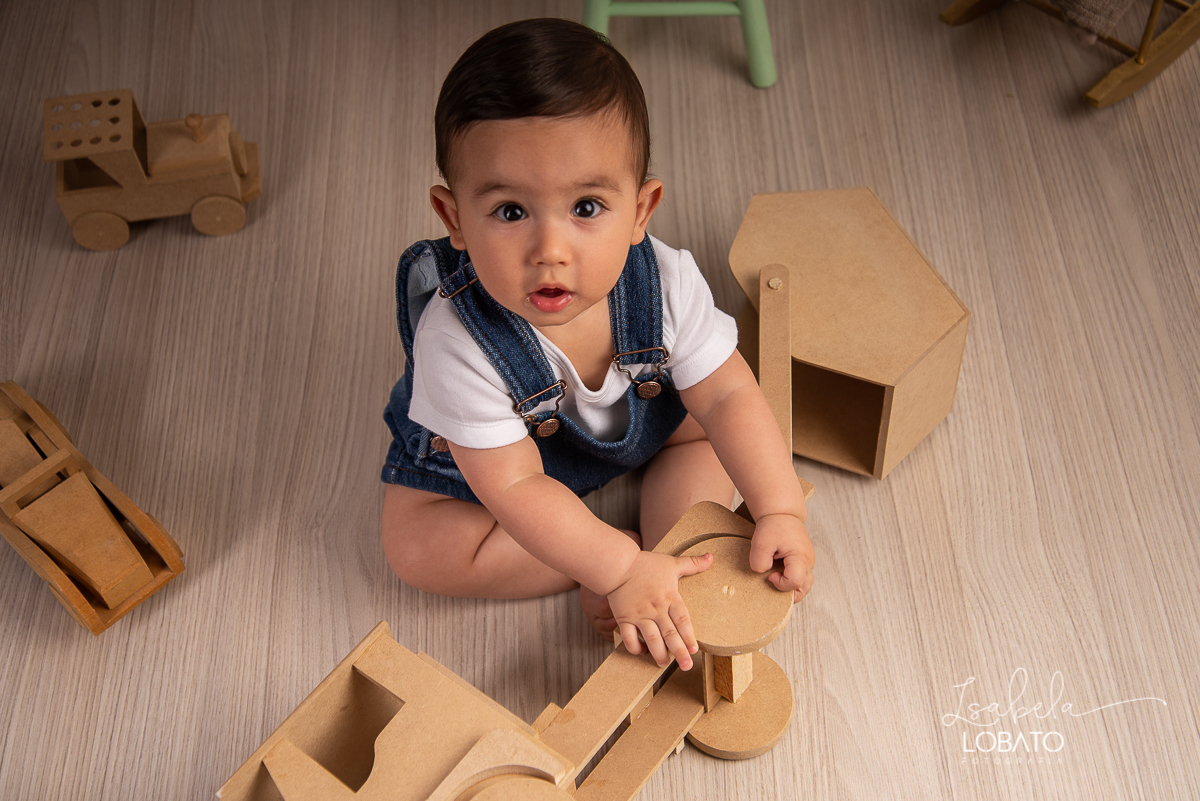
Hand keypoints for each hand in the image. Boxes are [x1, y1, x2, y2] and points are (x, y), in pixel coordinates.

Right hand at [605, 550, 712, 669]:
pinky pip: (629, 638)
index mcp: (669, 597)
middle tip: (687, 666)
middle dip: (679, 652)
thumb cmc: (645, 564)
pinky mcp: (625, 619)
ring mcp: (640, 615)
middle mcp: (656, 609)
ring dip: (659, 654)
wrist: (618, 564)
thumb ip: (692, 563)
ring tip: (664, 664)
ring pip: (651, 639)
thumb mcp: (672, 563)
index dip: (688, 636)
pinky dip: (636, 648)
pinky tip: (642, 652)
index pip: (682, 620)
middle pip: (670, 634)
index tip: (694, 650)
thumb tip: (711, 556)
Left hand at [749, 513, 814, 602]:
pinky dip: (790, 580)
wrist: (782, 514)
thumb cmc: (774, 526)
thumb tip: (764, 573)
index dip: (780, 584)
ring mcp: (809, 563)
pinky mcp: (804, 562)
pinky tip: (779, 573)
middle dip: (787, 592)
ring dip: (789, 587)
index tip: (770, 575)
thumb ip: (759, 562)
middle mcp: (809, 562)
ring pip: (804, 586)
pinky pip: (801, 578)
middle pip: (803, 589)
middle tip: (774, 581)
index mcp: (801, 557)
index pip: (795, 582)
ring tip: (776, 578)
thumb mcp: (760, 543)